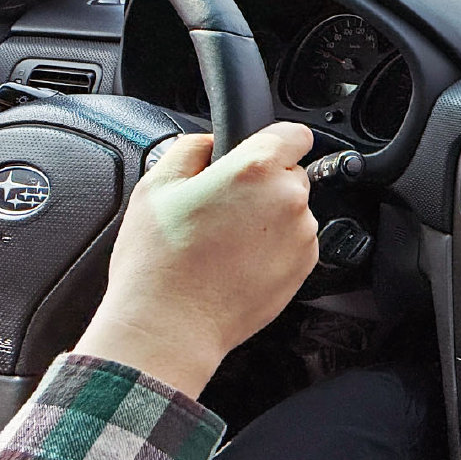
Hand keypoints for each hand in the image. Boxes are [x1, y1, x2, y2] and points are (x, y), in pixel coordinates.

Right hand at [75, 122, 319, 397]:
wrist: (169, 326)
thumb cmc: (158, 262)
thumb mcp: (156, 186)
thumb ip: (190, 148)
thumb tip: (208, 141)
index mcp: (255, 169)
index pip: (293, 133)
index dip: (274, 139)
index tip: (262, 149)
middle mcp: (288, 199)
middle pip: (289, 173)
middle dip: (262, 183)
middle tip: (221, 207)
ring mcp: (301, 236)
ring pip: (291, 210)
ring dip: (268, 217)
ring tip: (224, 241)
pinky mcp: (304, 267)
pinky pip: (294, 243)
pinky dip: (273, 247)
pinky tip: (236, 262)